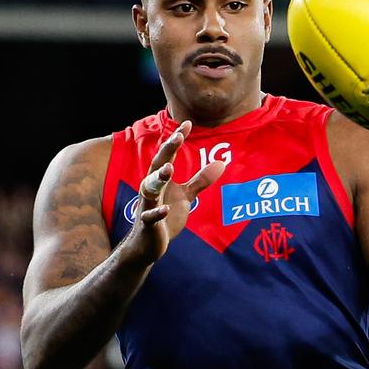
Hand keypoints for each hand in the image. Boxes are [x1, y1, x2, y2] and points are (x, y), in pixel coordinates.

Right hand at [123, 121, 224, 264]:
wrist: (147, 245)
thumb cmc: (165, 217)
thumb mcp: (186, 196)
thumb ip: (201, 180)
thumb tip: (221, 162)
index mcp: (161, 179)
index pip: (168, 155)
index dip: (176, 139)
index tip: (187, 123)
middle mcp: (151, 189)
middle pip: (158, 165)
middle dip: (167, 151)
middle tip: (177, 137)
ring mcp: (148, 205)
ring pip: (150, 188)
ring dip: (159, 178)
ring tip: (169, 168)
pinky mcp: (147, 224)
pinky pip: (150, 216)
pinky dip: (157, 212)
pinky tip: (165, 208)